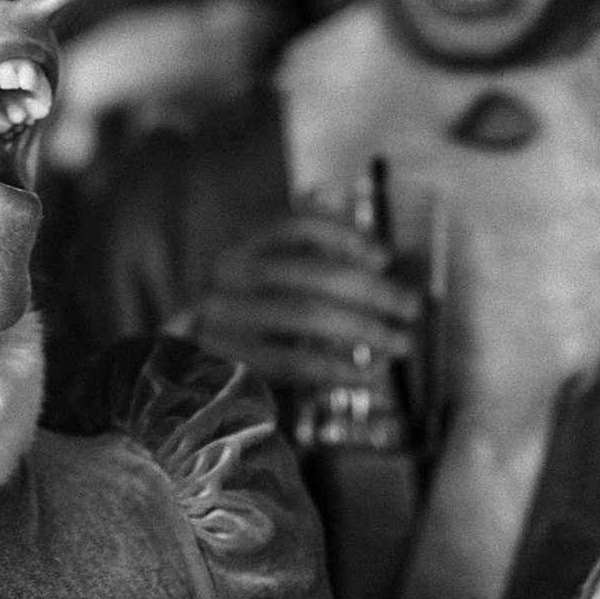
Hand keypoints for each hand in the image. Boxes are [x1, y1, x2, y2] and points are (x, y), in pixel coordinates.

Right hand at [183, 211, 420, 397]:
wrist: (190, 373)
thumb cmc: (247, 323)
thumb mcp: (269, 283)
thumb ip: (309, 264)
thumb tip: (379, 263)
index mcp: (240, 245)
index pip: (294, 224)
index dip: (345, 236)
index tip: (384, 257)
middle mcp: (226, 274)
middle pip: (312, 273)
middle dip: (372, 290)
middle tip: (409, 307)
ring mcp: (220, 316)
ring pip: (305, 315)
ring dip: (364, 329)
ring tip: (399, 343)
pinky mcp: (223, 358)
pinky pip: (292, 362)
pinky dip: (337, 369)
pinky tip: (365, 374)